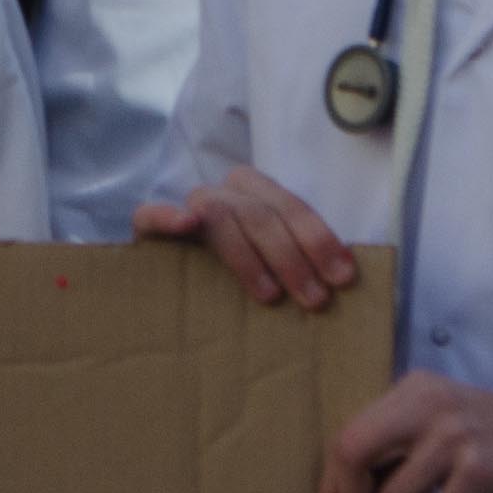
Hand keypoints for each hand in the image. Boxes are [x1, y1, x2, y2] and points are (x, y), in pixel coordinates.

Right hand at [134, 166, 362, 311]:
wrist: (175, 272)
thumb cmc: (242, 271)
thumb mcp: (274, 261)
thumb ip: (300, 258)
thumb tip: (344, 277)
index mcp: (257, 192)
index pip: (293, 208)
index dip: (320, 240)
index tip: (343, 277)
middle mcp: (224, 192)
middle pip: (261, 215)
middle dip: (292, 257)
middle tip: (315, 299)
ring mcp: (188, 205)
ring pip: (220, 217)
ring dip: (248, 257)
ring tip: (270, 295)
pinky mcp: (148, 225)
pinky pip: (152, 214)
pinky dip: (169, 216)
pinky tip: (187, 224)